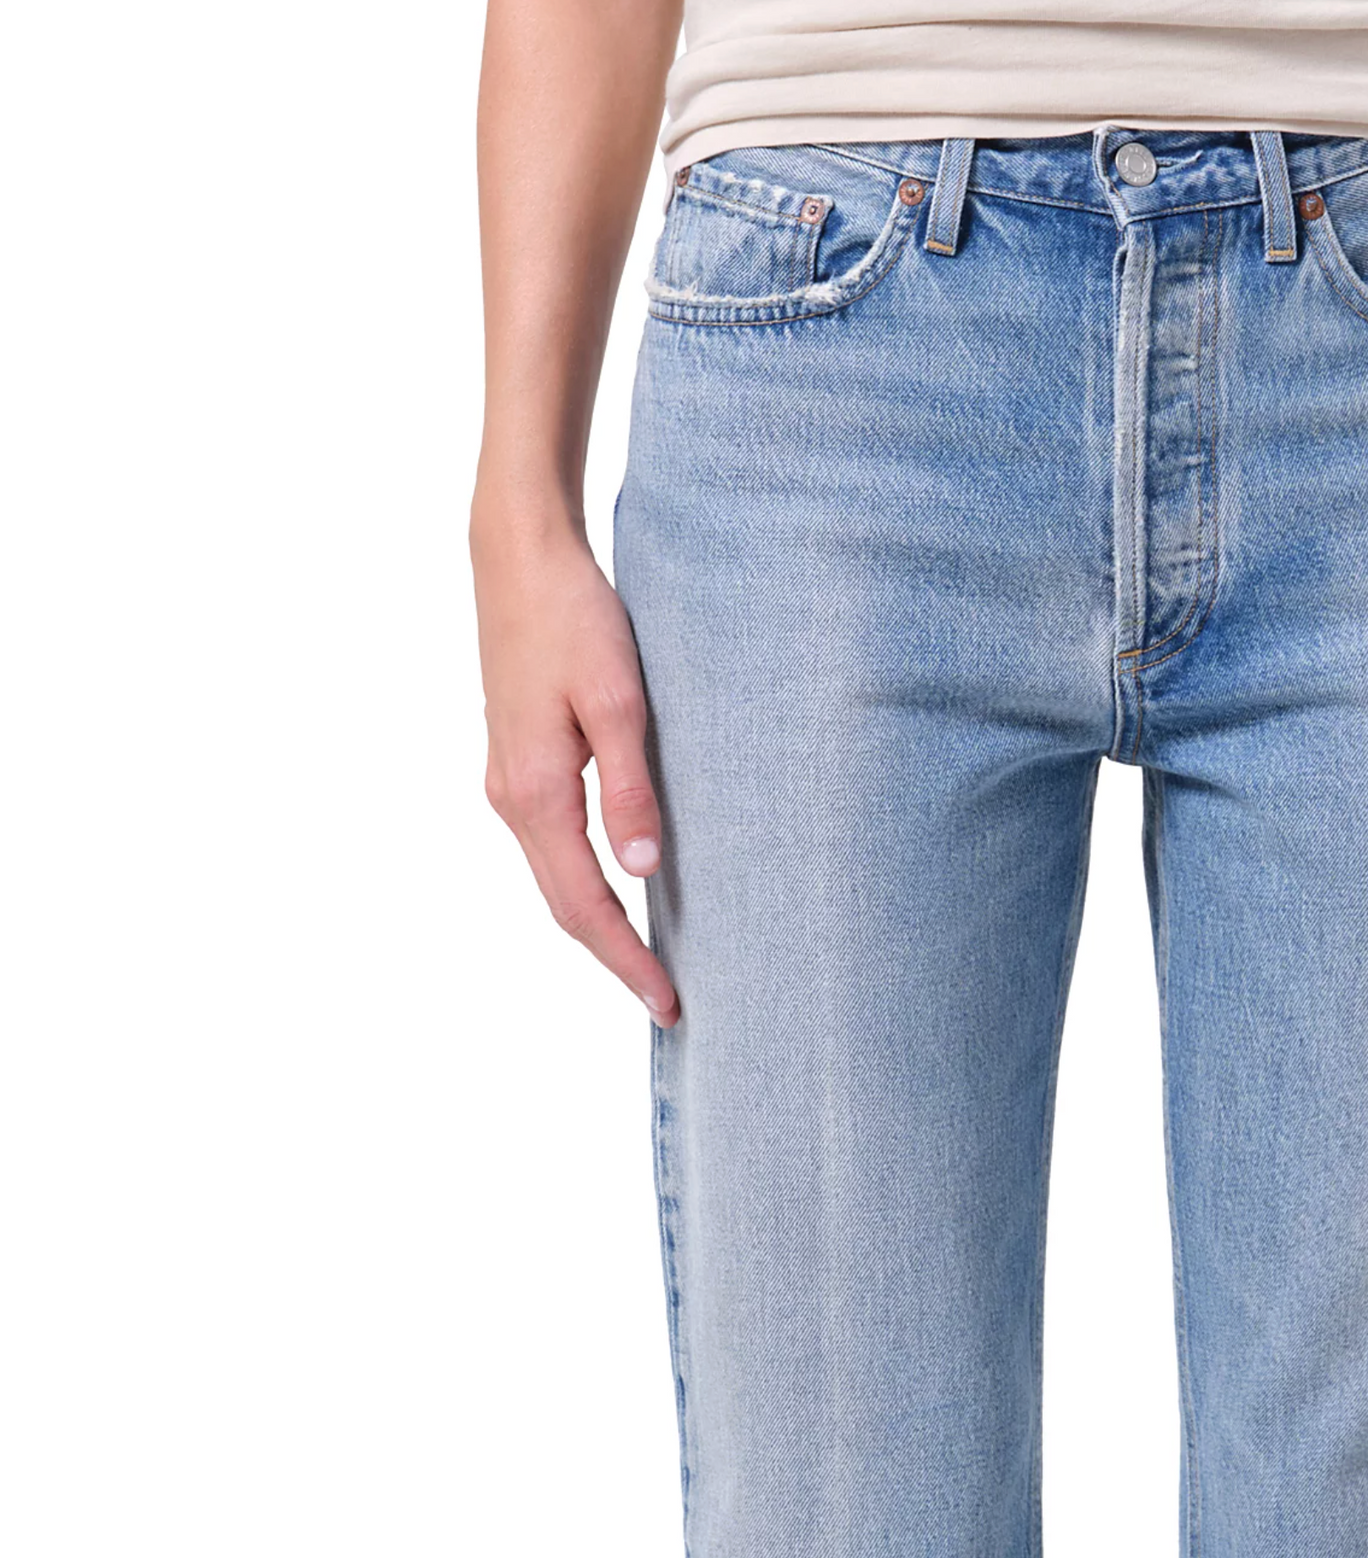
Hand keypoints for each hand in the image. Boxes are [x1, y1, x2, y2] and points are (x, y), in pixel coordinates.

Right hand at [473, 515, 678, 1025]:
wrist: (518, 555)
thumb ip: (630, 787)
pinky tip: (620, 879)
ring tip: (648, 955)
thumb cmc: (574, 617)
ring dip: (598, 921)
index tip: (669, 1002)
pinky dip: (584, 878)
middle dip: (614, 955)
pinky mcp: (517, 756)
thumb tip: (644, 868)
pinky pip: (550, 842)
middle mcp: (511, 797)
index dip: (628, 959)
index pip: (585, 904)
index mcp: (536, 792)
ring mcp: (508, 777)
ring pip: (554, 874)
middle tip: (668, 999)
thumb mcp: (618, 699)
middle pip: (563, 903)